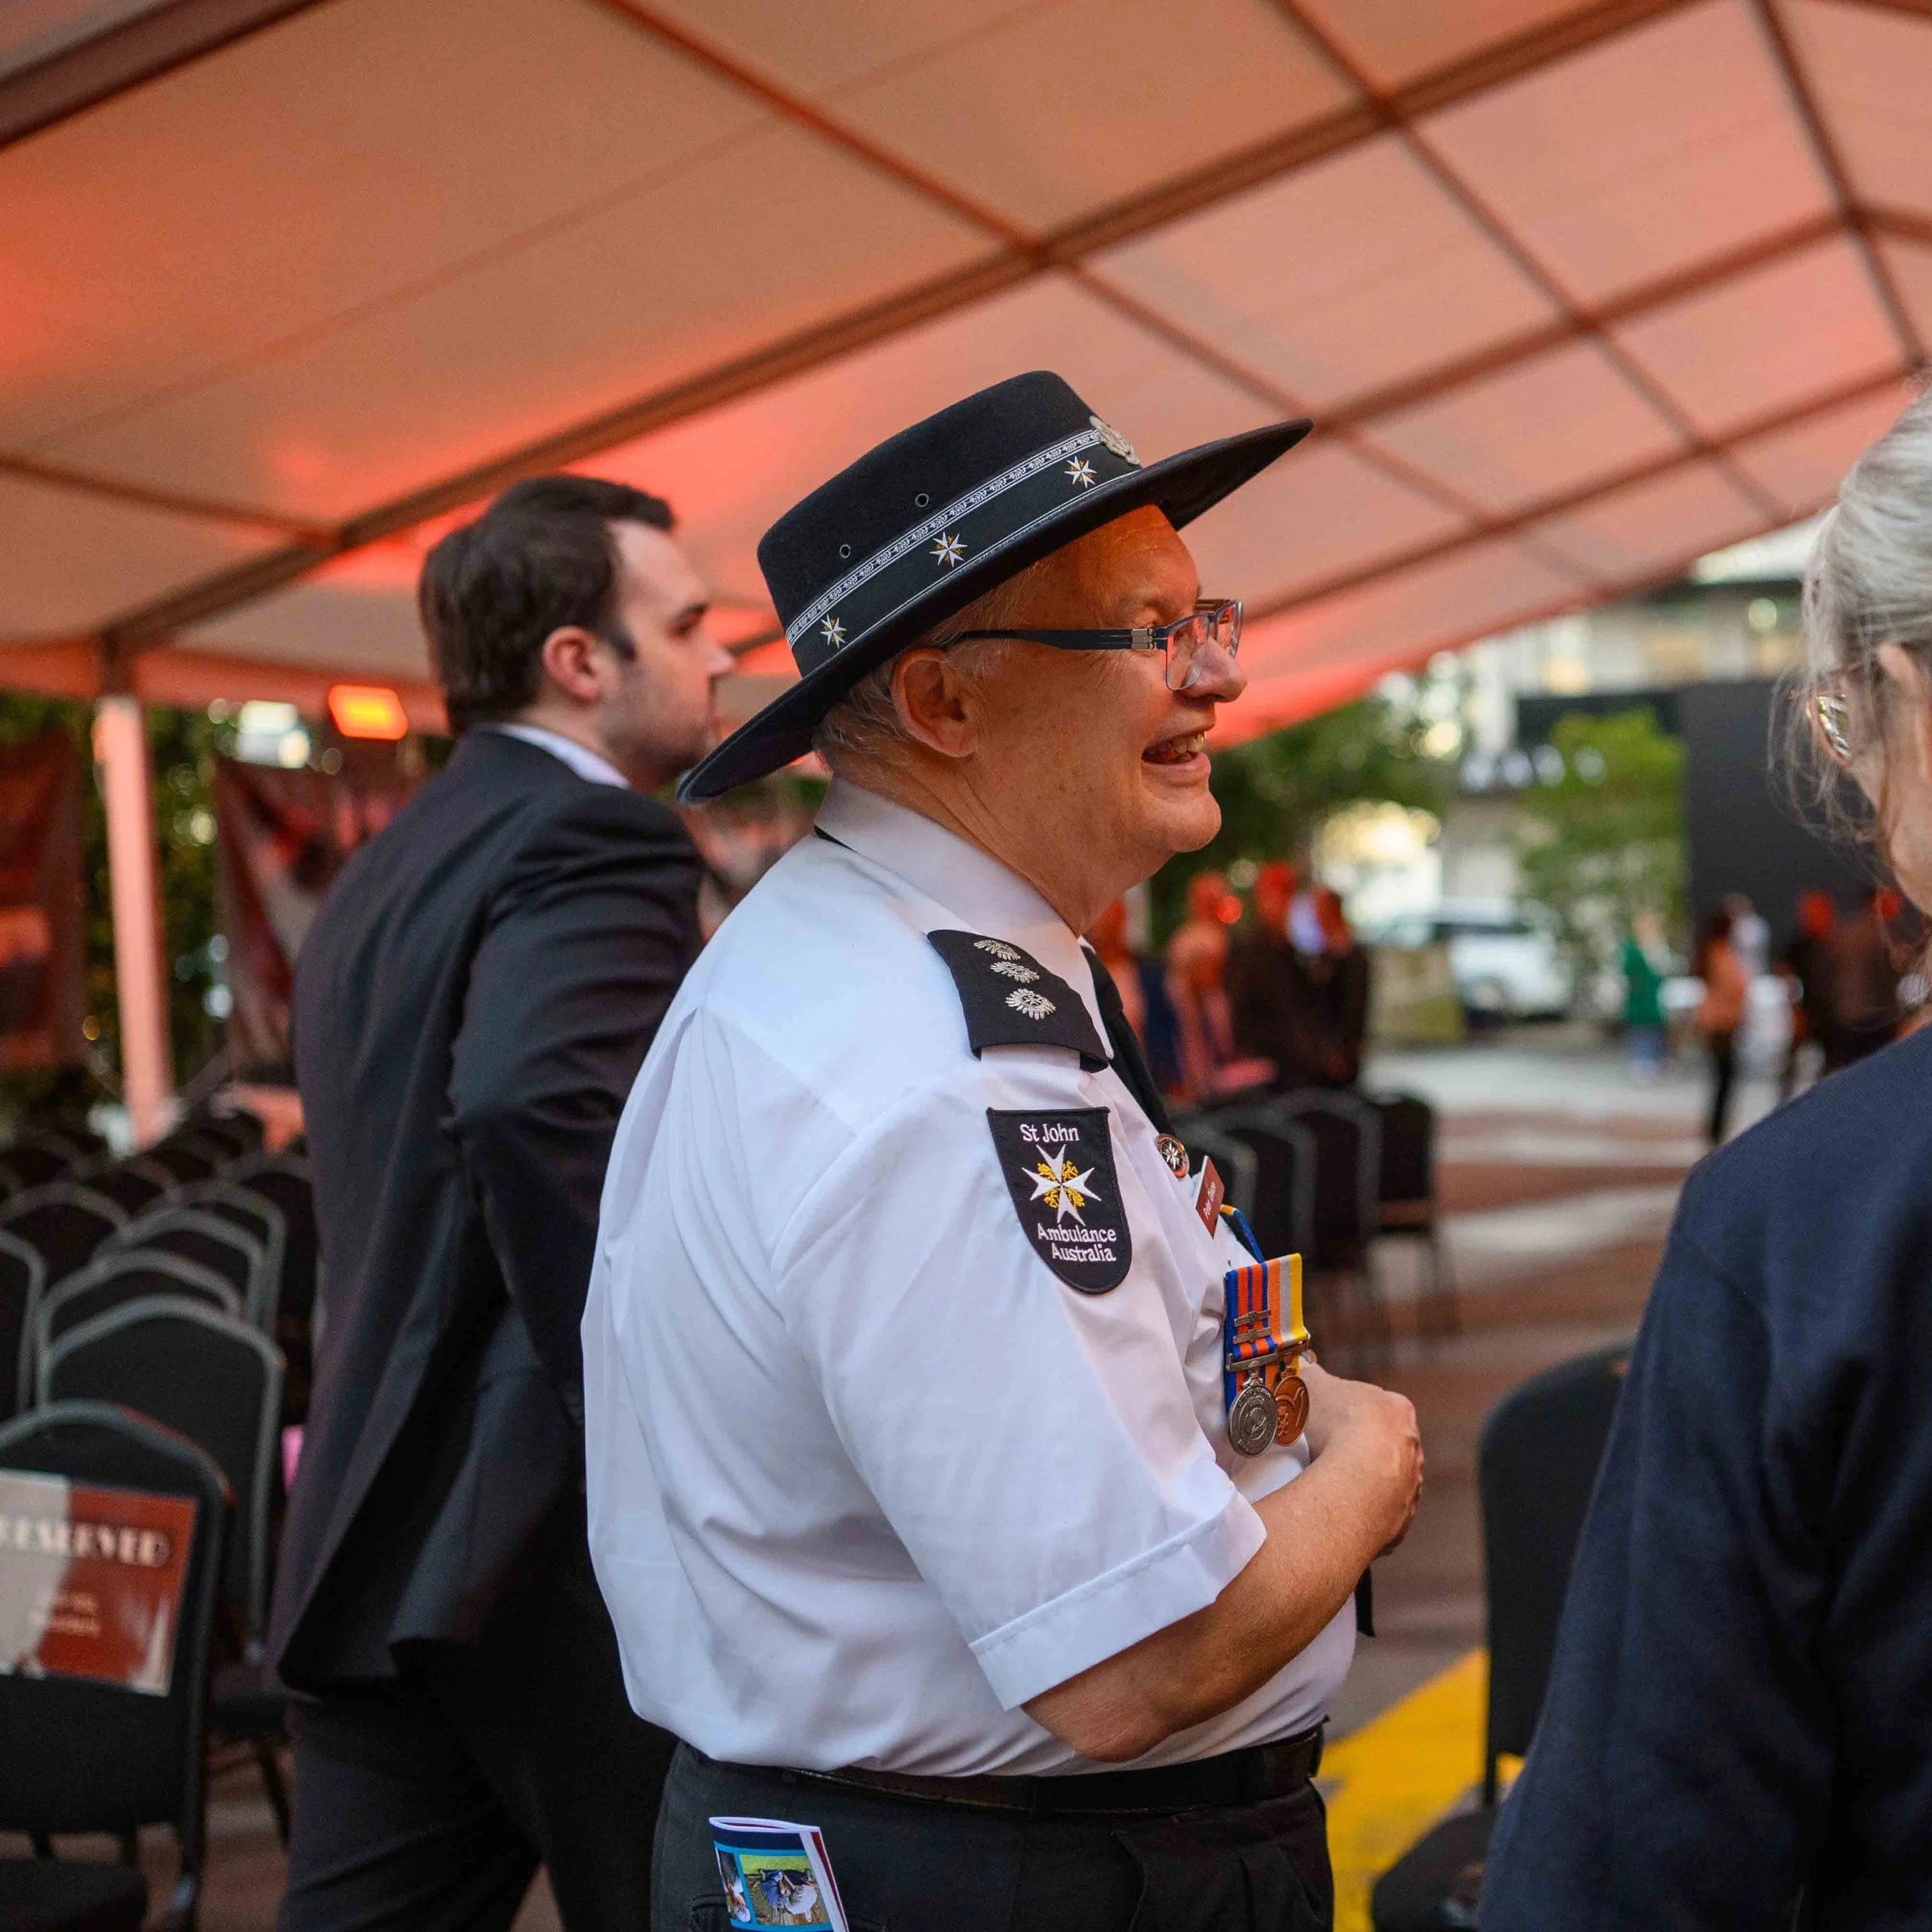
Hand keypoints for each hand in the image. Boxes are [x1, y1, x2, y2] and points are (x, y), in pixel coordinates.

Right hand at [1300, 1359, 1422, 1555]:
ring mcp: (1410, 1487)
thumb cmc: (1335, 1427)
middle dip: (1355, 1449)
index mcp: (1396, 1409)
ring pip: (1382, 1482)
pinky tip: (1336, 1511)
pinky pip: (1377, 1515)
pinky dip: (1359, 1513)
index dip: (1346, 1412)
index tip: (1324, 1420)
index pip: (1373, 1406)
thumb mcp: (1311, 1385)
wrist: (1356, 1484)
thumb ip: (1307, 1374)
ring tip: (1325, 1486)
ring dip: (1359, 1483)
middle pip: (1381, 1445)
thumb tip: (1299, 1368)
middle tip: (1322, 1454)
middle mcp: (1412, 1447)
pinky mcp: (1400, 1522)